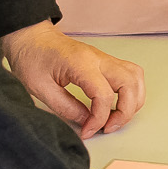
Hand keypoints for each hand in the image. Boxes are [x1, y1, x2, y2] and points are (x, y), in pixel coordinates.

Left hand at [2, 23, 142, 139]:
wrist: (31, 37)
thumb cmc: (32, 57)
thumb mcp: (40, 88)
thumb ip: (65, 107)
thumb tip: (86, 122)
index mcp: (80, 63)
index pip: (103, 95)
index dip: (98, 119)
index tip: (88, 131)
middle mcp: (98, 58)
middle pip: (129, 84)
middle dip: (125, 112)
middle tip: (109, 127)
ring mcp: (104, 58)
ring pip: (136, 77)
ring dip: (133, 101)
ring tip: (116, 118)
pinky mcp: (105, 61)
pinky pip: (130, 74)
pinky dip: (131, 92)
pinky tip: (118, 104)